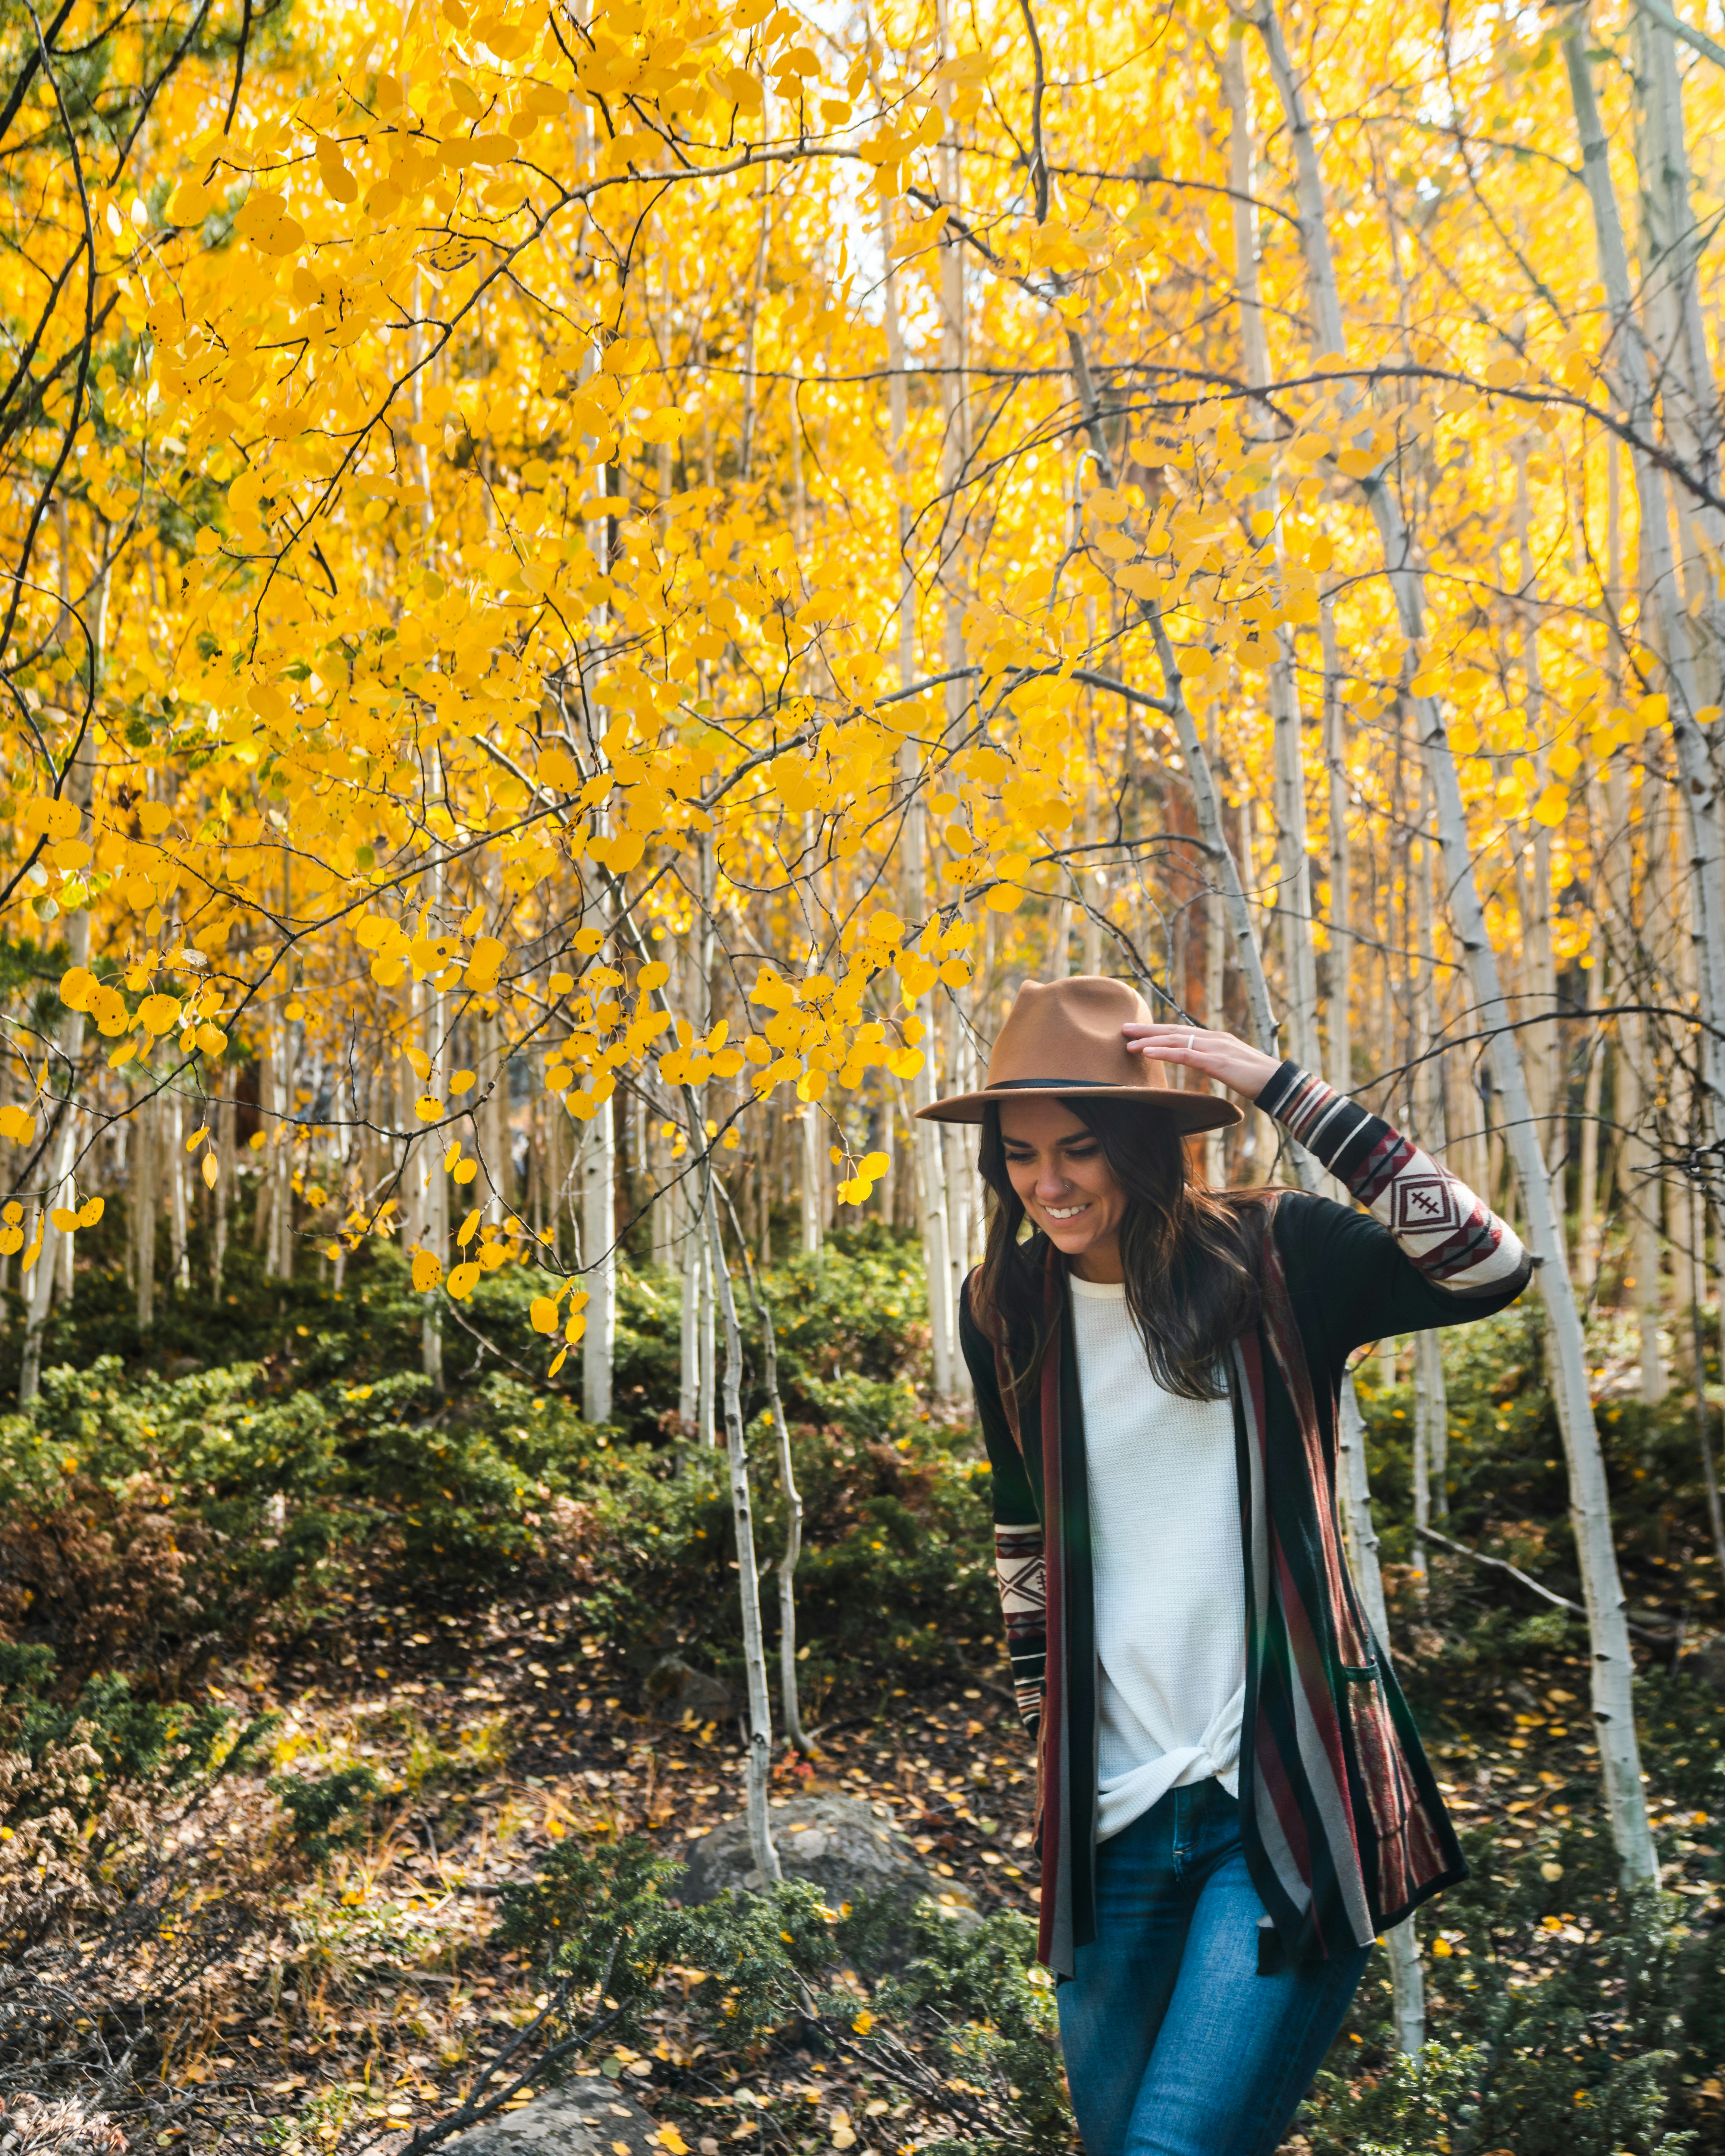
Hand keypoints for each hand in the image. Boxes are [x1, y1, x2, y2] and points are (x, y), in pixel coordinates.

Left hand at [1121, 1022, 1281, 1102]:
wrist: (1279, 1083)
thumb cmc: (1257, 1079)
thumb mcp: (1231, 1068)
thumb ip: (1214, 1063)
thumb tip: (1202, 1064)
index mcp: (1217, 1039)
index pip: (1182, 1032)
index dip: (1159, 1031)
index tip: (1139, 1031)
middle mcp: (1214, 1039)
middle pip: (1174, 1031)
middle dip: (1148, 1030)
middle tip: (1124, 1029)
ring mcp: (1215, 1048)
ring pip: (1175, 1040)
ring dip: (1150, 1041)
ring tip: (1129, 1042)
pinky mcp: (1217, 1062)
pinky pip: (1185, 1055)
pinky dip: (1164, 1052)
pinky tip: (1148, 1052)